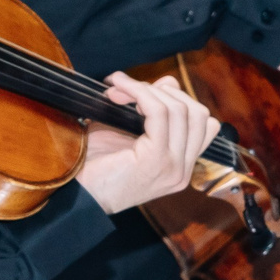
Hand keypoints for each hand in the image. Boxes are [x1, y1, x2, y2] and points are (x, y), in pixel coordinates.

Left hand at [73, 72, 220, 213]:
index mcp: (180, 167)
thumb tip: (170, 82)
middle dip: (162, 91)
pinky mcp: (156, 160)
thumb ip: (152, 110)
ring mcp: (173, 167)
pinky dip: (139, 93)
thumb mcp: (129, 134)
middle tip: (124, 89)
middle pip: (197, 113)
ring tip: (117, 89)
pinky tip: (118, 91)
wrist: (76, 197)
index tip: (141, 94)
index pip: (203, 123)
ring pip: (180, 109)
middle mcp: (182, 171)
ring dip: (146, 89)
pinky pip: (159, 112)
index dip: (176, 99)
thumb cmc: (96, 167)